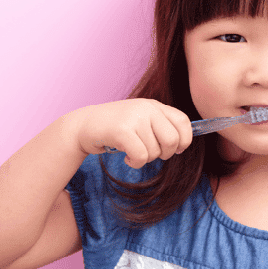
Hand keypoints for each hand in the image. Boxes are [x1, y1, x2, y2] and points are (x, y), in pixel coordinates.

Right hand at [72, 99, 192, 168]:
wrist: (83, 125)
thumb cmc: (115, 127)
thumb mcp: (141, 120)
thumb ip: (161, 126)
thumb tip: (182, 144)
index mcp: (155, 105)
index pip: (183, 122)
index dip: (184, 140)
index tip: (176, 150)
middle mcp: (147, 108)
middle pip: (172, 140)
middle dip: (165, 154)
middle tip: (151, 154)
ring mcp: (134, 118)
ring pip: (155, 152)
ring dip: (145, 159)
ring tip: (132, 152)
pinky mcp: (122, 130)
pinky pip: (141, 156)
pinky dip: (136, 163)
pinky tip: (127, 158)